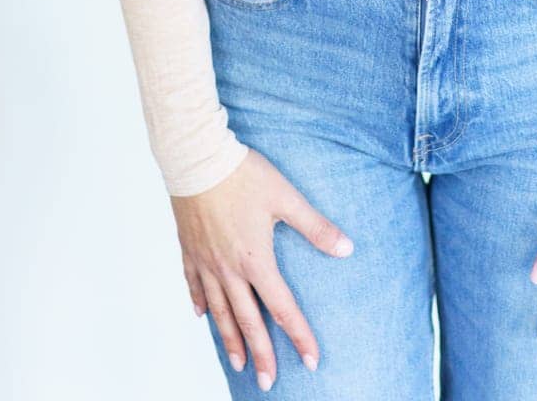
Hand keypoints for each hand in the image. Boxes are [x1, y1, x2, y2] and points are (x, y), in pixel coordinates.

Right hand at [171, 148, 354, 389]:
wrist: (196, 158)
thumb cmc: (243, 175)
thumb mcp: (286, 197)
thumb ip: (315, 226)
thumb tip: (347, 249)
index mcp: (256, 261)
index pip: (282, 308)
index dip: (299, 336)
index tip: (312, 361)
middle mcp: (229, 270)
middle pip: (247, 320)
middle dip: (261, 354)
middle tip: (268, 382)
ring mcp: (205, 262)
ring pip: (219, 311)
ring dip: (229, 339)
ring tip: (237, 363)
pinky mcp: (189, 249)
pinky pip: (194, 285)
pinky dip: (200, 303)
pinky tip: (202, 316)